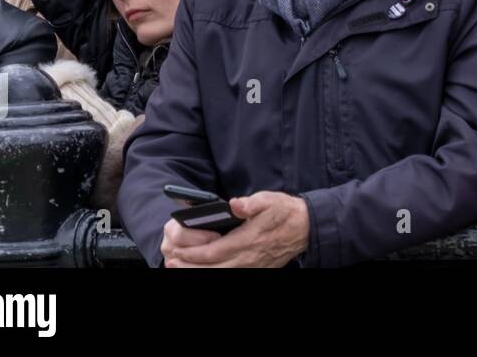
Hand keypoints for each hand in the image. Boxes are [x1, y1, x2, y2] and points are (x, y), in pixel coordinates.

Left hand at [162, 191, 310, 267]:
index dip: (194, 253)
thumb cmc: (284, 212)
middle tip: (172, 262)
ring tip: (181, 268)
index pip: (214, 251)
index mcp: (248, 239)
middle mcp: (248, 257)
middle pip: (212, 268)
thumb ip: (251, 203)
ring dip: (198, 273)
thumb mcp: (269, 200)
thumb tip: (234, 204)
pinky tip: (205, 270)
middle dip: (189, 266)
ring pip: (220, 275)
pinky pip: (231, 276)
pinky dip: (214, 274)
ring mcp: (252, 266)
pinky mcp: (256, 269)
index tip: (178, 250)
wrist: (305, 227)